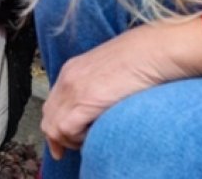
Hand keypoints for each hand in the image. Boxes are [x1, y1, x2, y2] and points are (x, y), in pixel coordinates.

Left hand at [41, 18, 201, 158]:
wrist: (153, 51)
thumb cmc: (143, 59)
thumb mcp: (111, 71)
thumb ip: (99, 86)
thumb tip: (100, 105)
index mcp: (72, 70)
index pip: (52, 104)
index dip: (56, 124)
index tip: (65, 140)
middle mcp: (67, 78)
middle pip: (48, 116)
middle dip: (58, 137)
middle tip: (69, 150)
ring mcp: (73, 89)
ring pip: (54, 126)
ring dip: (69, 140)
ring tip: (90, 140)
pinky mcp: (83, 100)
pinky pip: (67, 129)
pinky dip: (78, 138)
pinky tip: (95, 135)